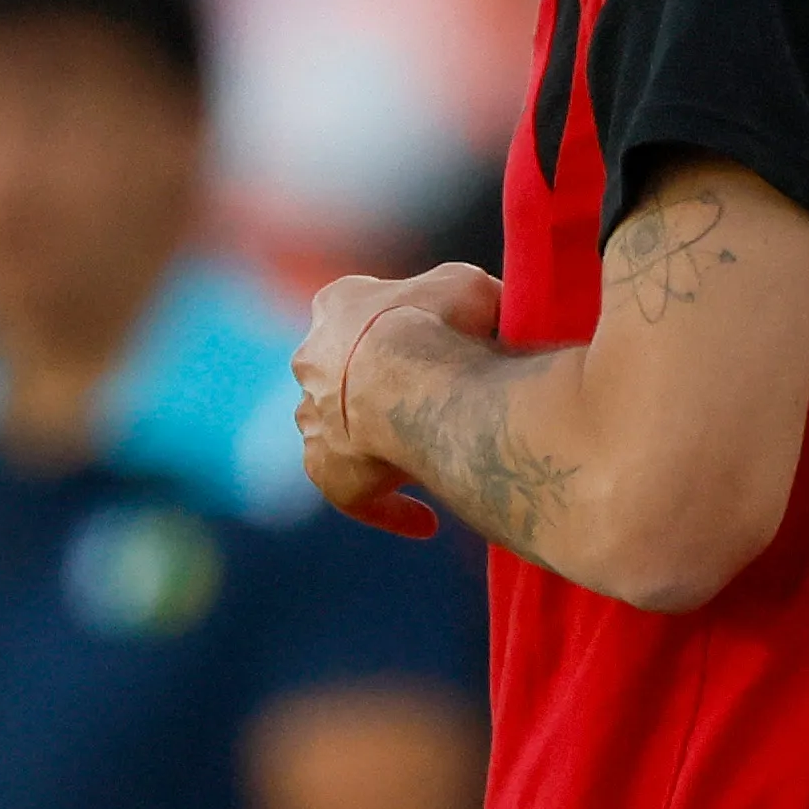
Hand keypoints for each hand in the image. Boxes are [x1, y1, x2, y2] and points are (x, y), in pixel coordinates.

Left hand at [291, 264, 503, 536]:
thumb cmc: (439, 325)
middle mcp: (312, 358)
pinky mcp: (327, 470)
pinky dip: (387, 507)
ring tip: (426, 456)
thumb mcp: (469, 287)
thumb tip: (496, 315)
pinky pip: (357, 495)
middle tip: (430, 400)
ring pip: (341, 431)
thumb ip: (472, 299)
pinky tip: (425, 521)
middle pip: (343, 370)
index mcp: (340, 303)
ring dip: (377, 442)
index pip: (358, 308)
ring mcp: (314, 417)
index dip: (399, 324)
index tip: (430, 337)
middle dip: (379, 384)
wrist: (408, 381)